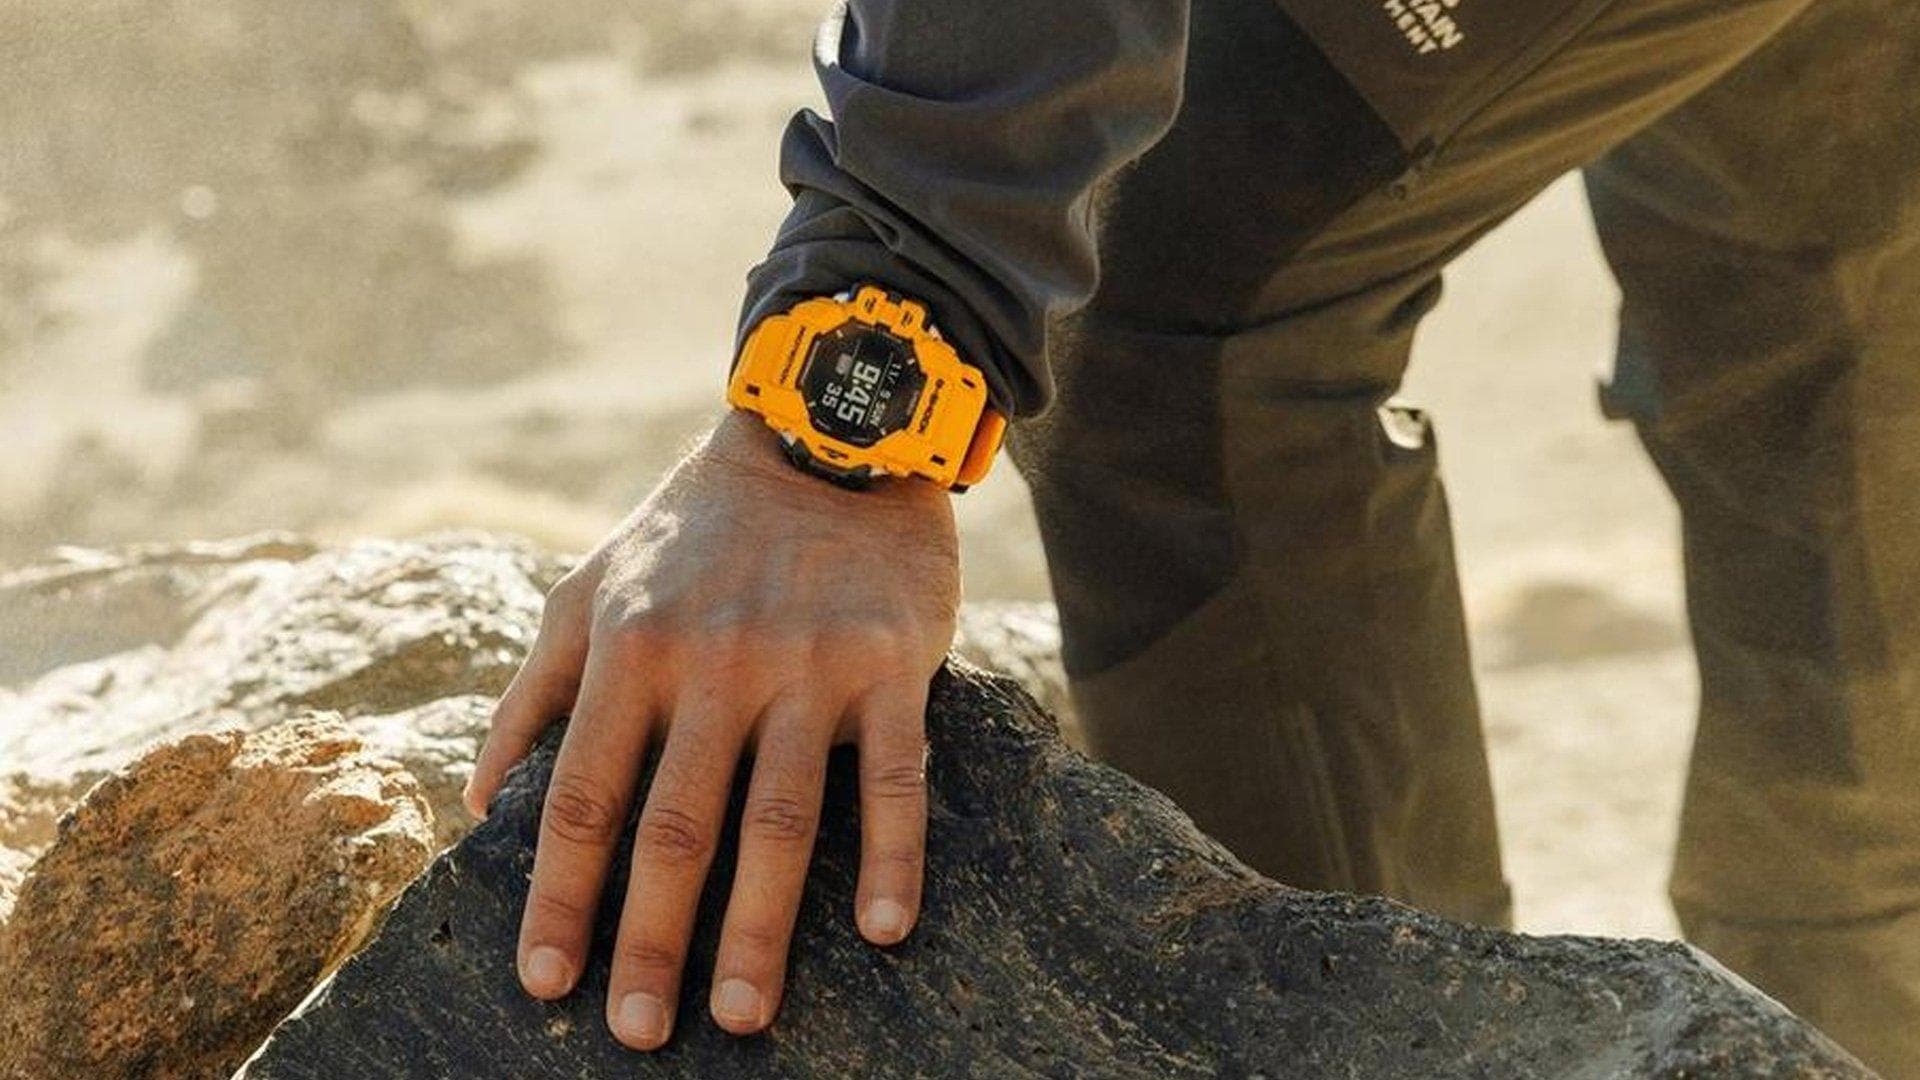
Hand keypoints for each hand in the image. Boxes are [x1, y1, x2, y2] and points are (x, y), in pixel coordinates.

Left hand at [463, 411, 958, 1048]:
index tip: (544, 982)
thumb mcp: (589, 586)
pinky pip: (893, 774)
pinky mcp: (892, 663)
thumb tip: (478, 801)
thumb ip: (532, 689)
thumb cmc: (695, 530)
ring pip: (778, 816)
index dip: (559, 896)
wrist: (826, 438)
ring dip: (761, 926)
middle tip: (638, 1034)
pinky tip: (886, 930)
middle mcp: (713, 663)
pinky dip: (892, 854)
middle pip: (674, 825)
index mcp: (630, 648)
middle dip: (650, 938)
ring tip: (745, 1017)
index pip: (582, 798)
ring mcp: (807, 665)